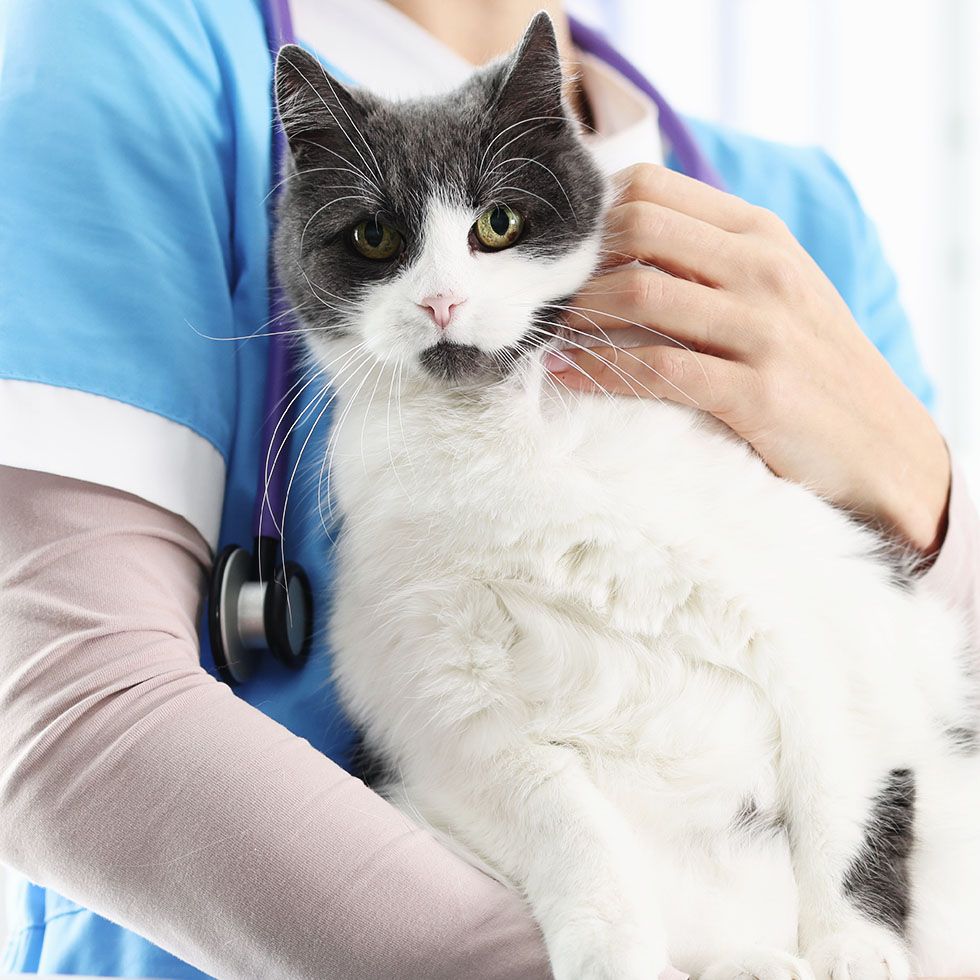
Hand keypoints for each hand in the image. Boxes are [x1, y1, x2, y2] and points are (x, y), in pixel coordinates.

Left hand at [547, 163, 950, 554]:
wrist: (883, 443)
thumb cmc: (813, 363)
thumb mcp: (777, 289)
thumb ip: (712, 258)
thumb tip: (620, 241)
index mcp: (762, 234)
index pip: (653, 188)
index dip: (592, 215)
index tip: (563, 253)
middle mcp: (763, 269)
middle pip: (638, 229)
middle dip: (578, 262)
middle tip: (547, 294)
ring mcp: (763, 330)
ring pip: (639, 295)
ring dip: (578, 315)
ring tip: (549, 332)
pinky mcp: (756, 393)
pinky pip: (656, 369)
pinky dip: (598, 370)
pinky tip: (567, 373)